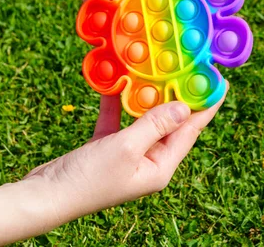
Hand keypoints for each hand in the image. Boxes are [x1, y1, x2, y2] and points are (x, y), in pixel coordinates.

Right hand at [22, 83, 227, 224]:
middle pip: (170, 123)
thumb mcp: (126, 148)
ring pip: (144, 119)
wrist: (44, 196)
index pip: (190, 131)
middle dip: (177, 95)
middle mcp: (149, 161)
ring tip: (157, 69)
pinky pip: (118, 120)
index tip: (219, 83)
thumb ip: (155, 125)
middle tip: (187, 68)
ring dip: (146, 95)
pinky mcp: (107, 148)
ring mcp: (128, 155)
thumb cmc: (88, 179)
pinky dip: (117, 102)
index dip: (206, 107)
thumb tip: (184, 107)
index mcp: (160, 167)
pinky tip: (116, 81)